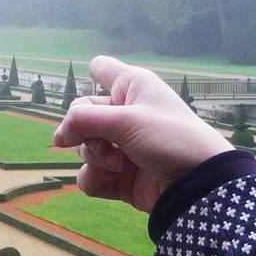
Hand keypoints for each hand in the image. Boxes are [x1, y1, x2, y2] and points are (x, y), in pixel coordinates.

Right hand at [51, 56, 233, 211]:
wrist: (196, 186)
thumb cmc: (172, 140)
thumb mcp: (126, 120)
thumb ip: (82, 120)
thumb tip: (58, 137)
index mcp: (132, 88)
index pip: (104, 69)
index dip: (96, 72)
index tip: (92, 75)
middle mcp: (124, 113)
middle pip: (81, 114)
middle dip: (86, 131)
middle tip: (107, 142)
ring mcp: (120, 146)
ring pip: (83, 147)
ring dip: (96, 157)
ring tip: (121, 163)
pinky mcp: (118, 176)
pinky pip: (89, 175)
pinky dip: (97, 179)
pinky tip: (117, 179)